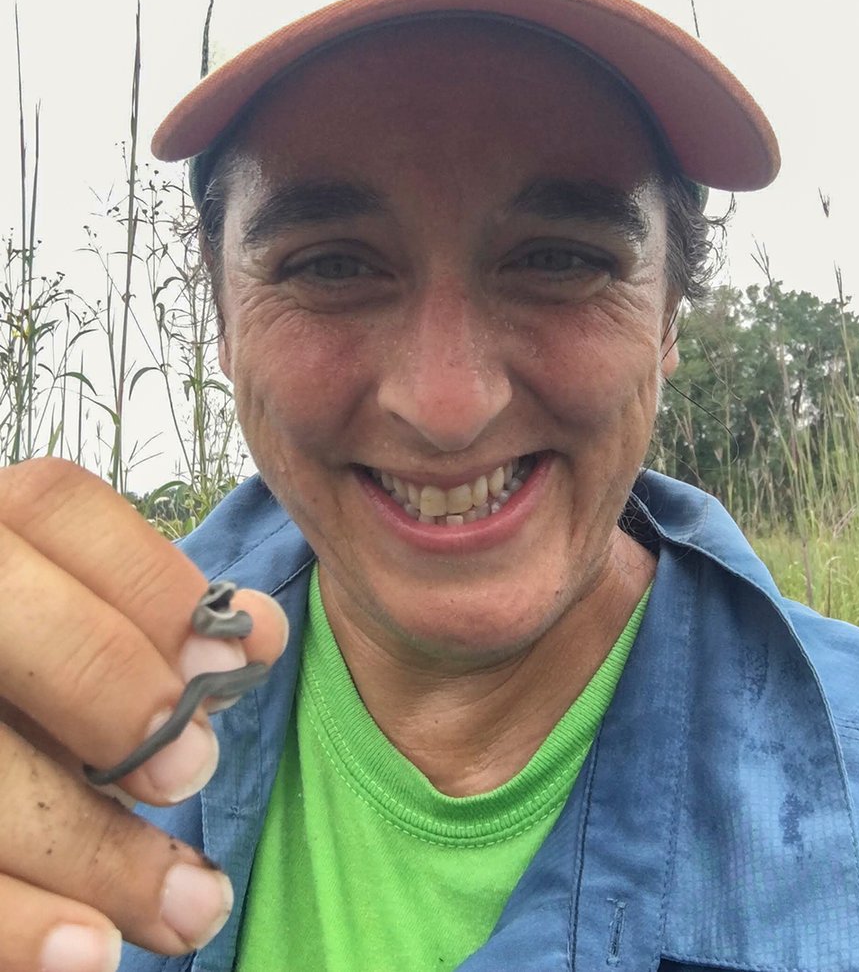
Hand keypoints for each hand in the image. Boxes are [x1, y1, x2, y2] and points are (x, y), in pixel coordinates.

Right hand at [0, 458, 288, 970]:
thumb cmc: (28, 687)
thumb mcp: (72, 643)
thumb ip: (151, 632)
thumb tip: (258, 636)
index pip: (53, 506)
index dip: (150, 584)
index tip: (232, 668)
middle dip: (105, 683)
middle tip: (193, 772)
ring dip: (86, 845)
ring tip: (192, 910)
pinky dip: (10, 921)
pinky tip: (86, 952)